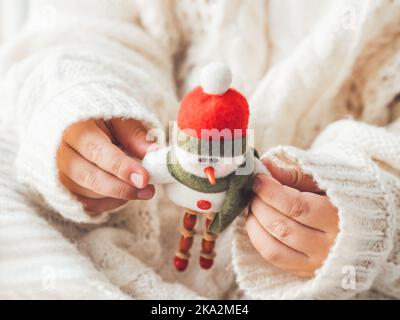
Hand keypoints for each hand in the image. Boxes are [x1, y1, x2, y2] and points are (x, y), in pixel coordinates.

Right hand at [57, 118, 154, 214]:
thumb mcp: (121, 120)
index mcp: (75, 128)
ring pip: (86, 193)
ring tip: (141, 190)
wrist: (78, 126)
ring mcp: (58, 172)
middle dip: (122, 187)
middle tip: (147, 190)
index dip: (122, 167)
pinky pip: (84, 204)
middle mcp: (60, 151)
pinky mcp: (63, 188)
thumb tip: (154, 153)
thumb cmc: (103, 121)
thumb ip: (135, 136)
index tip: (144, 178)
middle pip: (88, 176)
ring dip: (117, 196)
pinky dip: (108, 203)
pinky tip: (124, 195)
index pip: (96, 151)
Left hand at [246, 158, 338, 277]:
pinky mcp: (304, 271)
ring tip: (253, 205)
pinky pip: (274, 258)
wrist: (361, 227)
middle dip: (261, 205)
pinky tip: (256, 222)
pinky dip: (258, 238)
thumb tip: (265, 164)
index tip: (258, 179)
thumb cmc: (337, 198)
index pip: (297, 207)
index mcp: (338, 218)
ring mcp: (316, 262)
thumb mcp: (322, 181)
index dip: (271, 192)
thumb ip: (294, 174)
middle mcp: (329, 246)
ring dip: (255, 222)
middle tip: (254, 191)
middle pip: (282, 227)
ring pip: (274, 246)